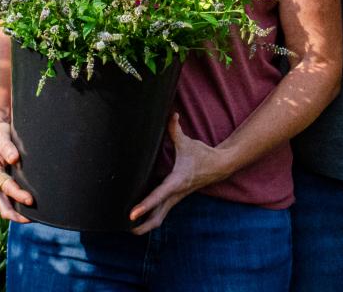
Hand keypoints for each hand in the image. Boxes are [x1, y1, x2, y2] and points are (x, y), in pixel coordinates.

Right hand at [0, 121, 32, 221]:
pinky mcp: (6, 185)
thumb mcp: (1, 138)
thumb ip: (7, 147)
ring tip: (33, 219)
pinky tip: (32, 212)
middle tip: (31, 218)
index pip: (4, 187)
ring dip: (17, 215)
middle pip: (2, 205)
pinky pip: (11, 201)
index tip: (30, 199)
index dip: (17, 194)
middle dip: (15, 214)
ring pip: (6, 207)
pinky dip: (19, 208)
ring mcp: (0, 186)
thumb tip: (14, 159)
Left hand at [128, 114, 226, 234]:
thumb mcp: (187, 142)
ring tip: (127, 228)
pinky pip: (162, 213)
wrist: (219, 166)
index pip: (158, 196)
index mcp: (177, 181)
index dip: (144, 206)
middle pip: (158, 217)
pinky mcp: (176, 199)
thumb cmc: (202, 155)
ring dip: (146, 226)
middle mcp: (176, 194)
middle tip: (123, 227)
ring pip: (160, 219)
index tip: (132, 215)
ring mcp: (176, 199)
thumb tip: (171, 114)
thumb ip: (175, 129)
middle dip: (142, 226)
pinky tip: (139, 219)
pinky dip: (151, 218)